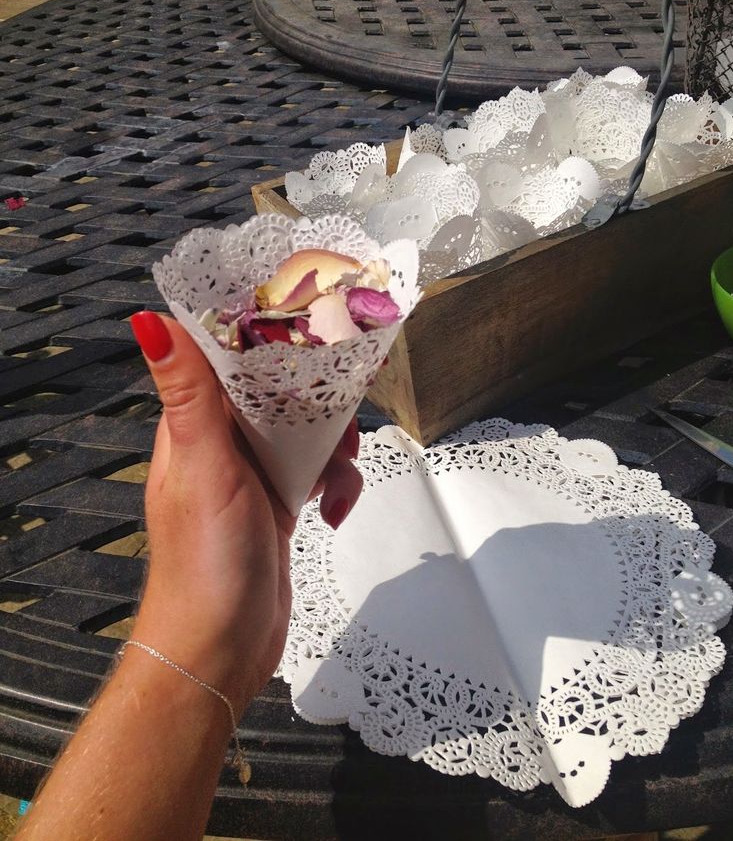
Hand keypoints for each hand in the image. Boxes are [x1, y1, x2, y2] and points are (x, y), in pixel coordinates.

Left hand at [129, 312, 362, 713]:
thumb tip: (152, 323)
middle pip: (280, 389)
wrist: (222, 649)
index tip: (312, 321)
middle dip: (319, 396)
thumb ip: (190, 394)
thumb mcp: (204, 467)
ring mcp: (252, 472)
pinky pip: (318, 470)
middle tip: (344, 407)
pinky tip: (334, 509)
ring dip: (334, 446)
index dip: (270, 335)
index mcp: (194, 423)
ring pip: (306, 429)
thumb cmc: (203, 564)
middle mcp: (222, 442)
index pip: (229, 356)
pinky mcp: (279, 501)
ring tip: (339, 474)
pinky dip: (336, 483)